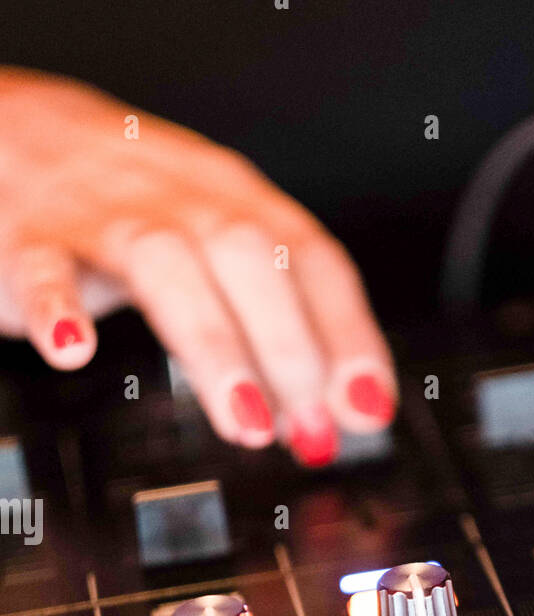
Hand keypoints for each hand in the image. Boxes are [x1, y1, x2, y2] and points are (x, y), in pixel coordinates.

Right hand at [0, 68, 396, 463]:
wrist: (22, 137)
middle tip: (311, 430)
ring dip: (214, 347)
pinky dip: (60, 307)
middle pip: (250, 260)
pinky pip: (47, 268)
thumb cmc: (144, 212)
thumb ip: (279, 337)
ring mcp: (106, 215)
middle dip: (290, 351)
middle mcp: (183, 200)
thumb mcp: (224, 258)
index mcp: (242, 204)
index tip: (369, 406)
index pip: (314, 261)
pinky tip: (75, 349)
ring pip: (167, 266)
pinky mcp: (35, 238)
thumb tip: (332, 418)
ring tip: (245, 421)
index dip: (350, 335)